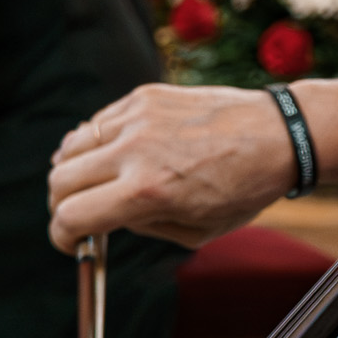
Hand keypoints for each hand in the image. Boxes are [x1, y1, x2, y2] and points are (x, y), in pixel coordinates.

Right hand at [48, 84, 297, 253]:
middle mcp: (135, 150)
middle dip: (60, 205)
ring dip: (73, 171)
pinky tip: (113, 154)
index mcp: (147, 192)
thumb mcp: (195, 230)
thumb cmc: (243, 188)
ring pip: (71, 147)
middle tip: (75, 214)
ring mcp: (137, 117)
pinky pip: (98, 122)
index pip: (72, 216)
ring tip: (92, 184)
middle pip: (59, 180)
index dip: (62, 236)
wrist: (277, 134)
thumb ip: (142, 226)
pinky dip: (94, 143)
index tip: (69, 241)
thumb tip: (104, 216)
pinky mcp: (144, 96)